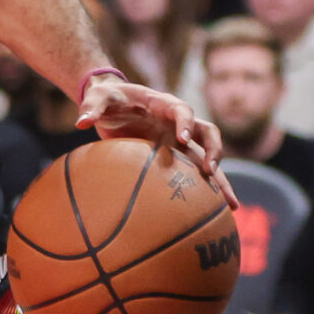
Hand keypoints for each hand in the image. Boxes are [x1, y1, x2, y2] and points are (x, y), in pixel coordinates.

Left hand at [76, 73, 234, 205]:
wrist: (114, 103)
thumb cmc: (108, 99)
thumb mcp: (98, 98)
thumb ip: (92, 107)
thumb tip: (82, 121)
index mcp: (163, 105)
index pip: (181, 110)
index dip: (184, 123)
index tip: (182, 139)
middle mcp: (179, 123)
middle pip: (207, 133)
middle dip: (213, 150)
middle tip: (210, 170)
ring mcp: (180, 141)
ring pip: (208, 158)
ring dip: (222, 179)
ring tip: (231, 205)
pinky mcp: (177, 156)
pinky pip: (196, 174)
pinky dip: (207, 191)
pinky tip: (215, 214)